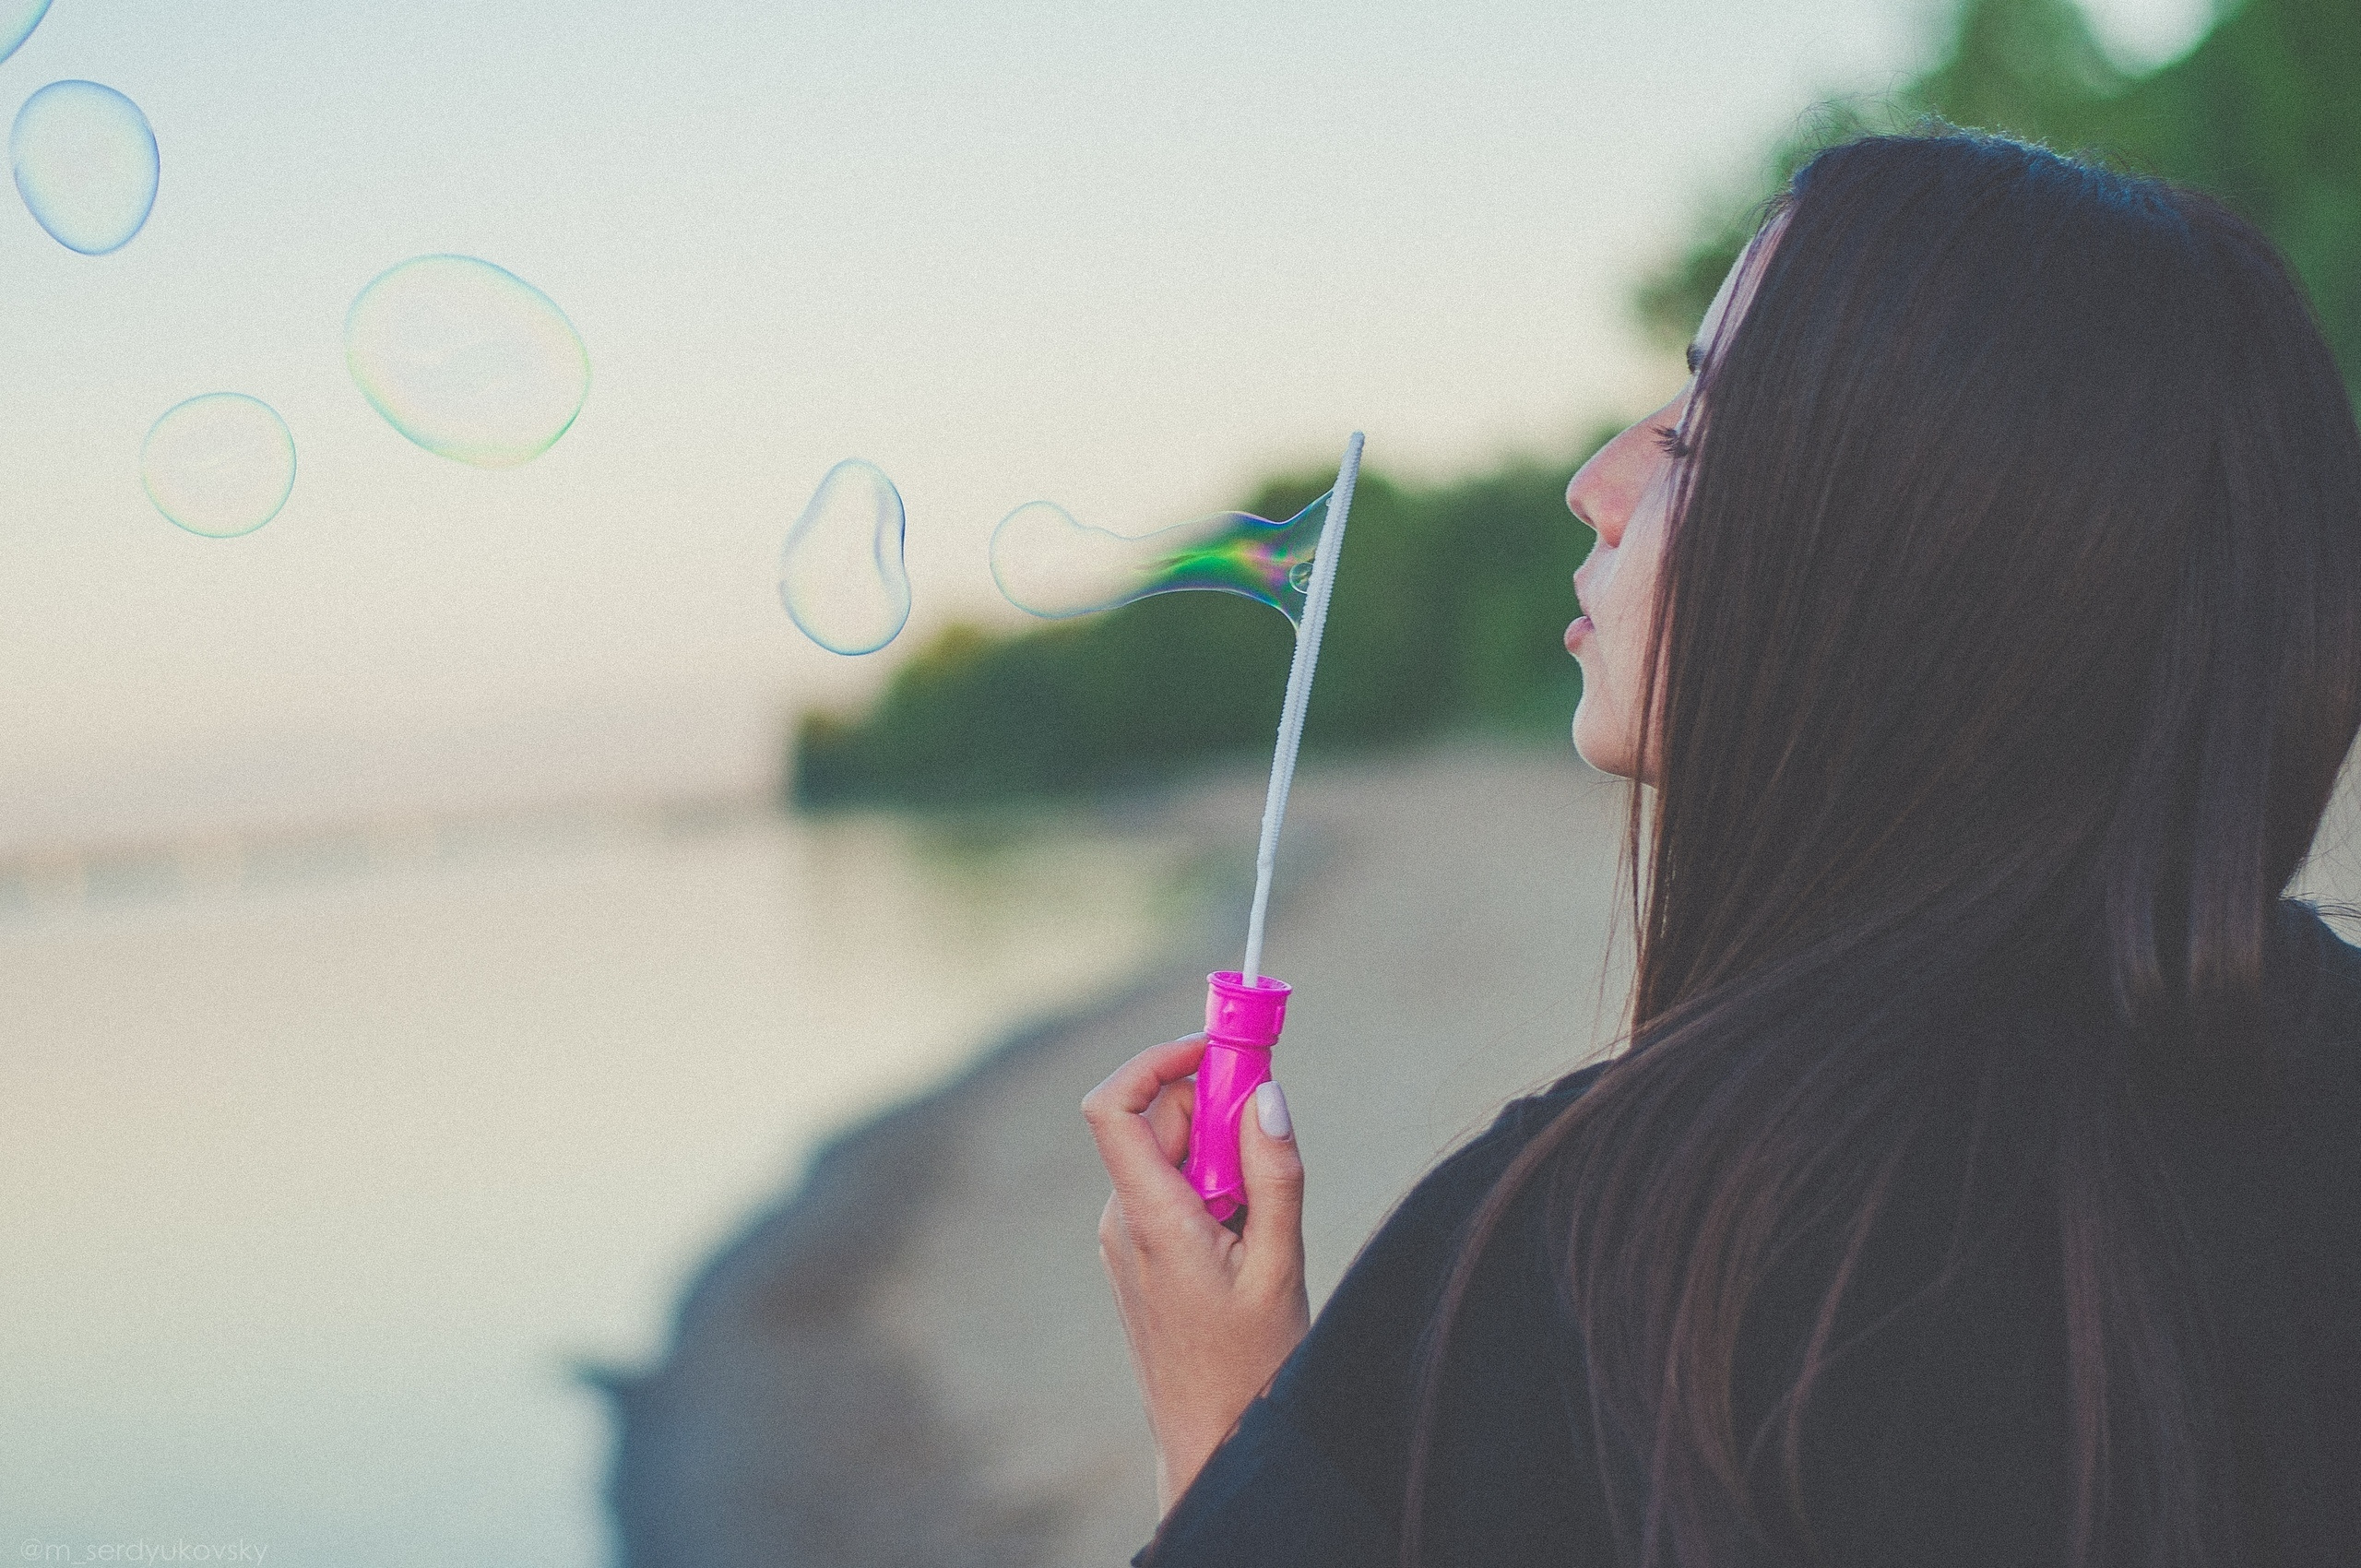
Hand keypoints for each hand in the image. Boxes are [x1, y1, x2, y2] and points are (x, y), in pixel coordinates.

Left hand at [1084, 1032, 1310, 1514]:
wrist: (1211, 1446)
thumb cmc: (1250, 1369)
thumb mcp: (1280, 1267)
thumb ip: (1274, 1174)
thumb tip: (1265, 1093)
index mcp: (1150, 1219)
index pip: (1116, 1106)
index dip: (1158, 1059)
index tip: (1219, 1046)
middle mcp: (1122, 1221)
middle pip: (1156, 1121)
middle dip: (1215, 1102)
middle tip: (1274, 1118)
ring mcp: (1125, 1239)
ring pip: (1170, 1154)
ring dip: (1221, 1148)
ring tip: (1267, 1210)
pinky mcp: (1138, 1254)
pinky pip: (1171, 1187)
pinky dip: (1213, 1181)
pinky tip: (1250, 1233)